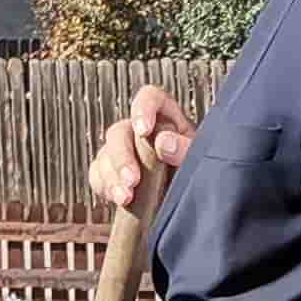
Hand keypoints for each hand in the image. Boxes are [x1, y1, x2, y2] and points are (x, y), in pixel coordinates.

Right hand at [89, 84, 196, 209]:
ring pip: (106, 155)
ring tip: (126, 197)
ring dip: (112, 177)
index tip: (143, 130)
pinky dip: (105, 187)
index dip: (143, 109)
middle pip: (120, 132)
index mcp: (166, 119)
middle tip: (133, 179)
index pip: (150, 98)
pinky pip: (98, 175)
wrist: (193, 202)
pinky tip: (118, 199)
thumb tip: (163, 143)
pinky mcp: (114, 175)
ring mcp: (125, 154)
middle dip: (123, 157)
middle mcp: (141, 134)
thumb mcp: (202, 159)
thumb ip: (187, 148)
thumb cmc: (201, 174)